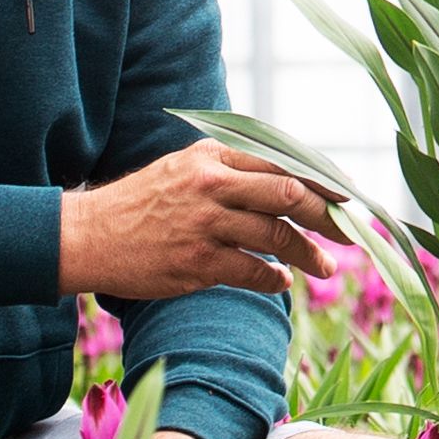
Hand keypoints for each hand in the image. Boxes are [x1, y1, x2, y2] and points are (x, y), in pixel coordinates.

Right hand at [60, 143, 336, 299]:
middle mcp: (212, 185)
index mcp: (212, 156)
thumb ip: (230, 169)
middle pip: (289, 194)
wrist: (89, 236)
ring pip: (277, 236)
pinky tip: (282, 282)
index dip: (320, 180)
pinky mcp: (197, 262)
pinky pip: (253, 272)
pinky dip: (275, 279)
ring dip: (309, 255)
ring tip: (326, 268)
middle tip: (349, 234)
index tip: (345, 196)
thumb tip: (287, 182)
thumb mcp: (184, 168)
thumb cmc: (142, 203)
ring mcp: (206, 224)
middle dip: (327, 216)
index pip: (281, 162)